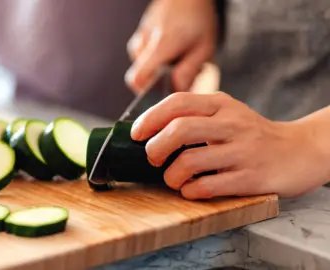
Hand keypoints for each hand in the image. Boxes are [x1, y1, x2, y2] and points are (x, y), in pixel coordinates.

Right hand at [125, 0, 216, 92]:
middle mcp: (144, 42)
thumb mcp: (203, 47)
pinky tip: (171, 53)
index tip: (159, 94)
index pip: (137, 78)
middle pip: (140, 76)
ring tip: (177, 60)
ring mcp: (139, 39)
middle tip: (178, 74)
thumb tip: (176, 91)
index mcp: (161, 45)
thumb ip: (189, 71)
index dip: (144, 92)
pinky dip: (157, 60)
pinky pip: (144, 57)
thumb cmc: (197, 18)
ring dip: (158, 70)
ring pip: (143, 67)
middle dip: (157, 81)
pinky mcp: (139, 37)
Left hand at [131, 92, 329, 198]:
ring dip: (171, 175)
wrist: (300, 150)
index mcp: (221, 105)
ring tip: (173, 179)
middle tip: (153, 158)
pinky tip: (190, 190)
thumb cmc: (252, 134)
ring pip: (190, 161)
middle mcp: (232, 124)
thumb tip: (149, 131)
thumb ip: (195, 116)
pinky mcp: (251, 178)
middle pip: (179, 130)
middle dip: (155, 147)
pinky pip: (208, 186)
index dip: (149, 118)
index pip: (178, 102)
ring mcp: (242, 151)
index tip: (136, 134)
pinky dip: (190, 191)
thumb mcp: (227, 114)